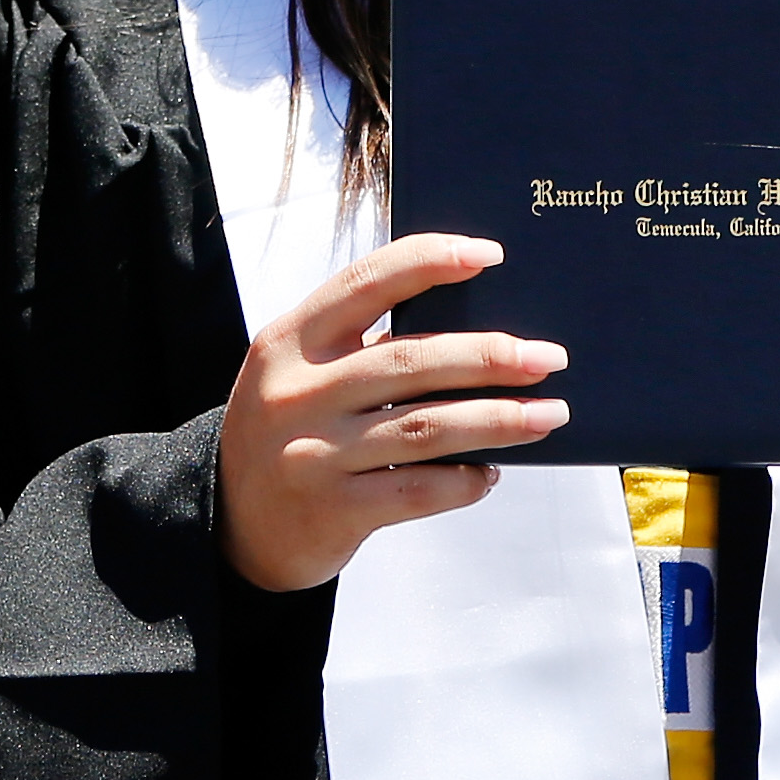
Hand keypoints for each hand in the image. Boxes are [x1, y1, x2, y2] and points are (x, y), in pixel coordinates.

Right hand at [216, 234, 567, 591]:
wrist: (229, 526)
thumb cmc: (292, 430)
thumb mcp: (303, 375)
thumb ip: (365, 347)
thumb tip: (482, 328)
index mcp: (289, 340)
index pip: (365, 282)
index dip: (429, 261)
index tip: (490, 254)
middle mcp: (296, 393)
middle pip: (412, 360)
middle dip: (492, 355)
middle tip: (550, 356)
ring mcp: (312, 453)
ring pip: (426, 427)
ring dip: (500, 419)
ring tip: (550, 414)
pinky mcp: (331, 510)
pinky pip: (417, 489)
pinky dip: (465, 480)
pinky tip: (491, 472)